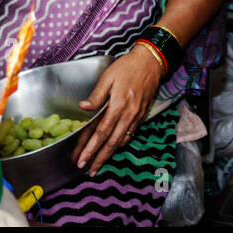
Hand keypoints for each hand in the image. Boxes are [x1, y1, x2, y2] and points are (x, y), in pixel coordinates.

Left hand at [71, 48, 161, 173]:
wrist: (151, 62)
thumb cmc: (127, 67)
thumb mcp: (108, 77)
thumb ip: (96, 95)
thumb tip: (83, 107)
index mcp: (117, 105)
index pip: (101, 132)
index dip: (90, 147)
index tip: (81, 159)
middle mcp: (128, 114)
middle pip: (111, 142)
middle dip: (98, 158)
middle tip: (88, 170)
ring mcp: (136, 116)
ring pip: (121, 141)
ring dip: (109, 154)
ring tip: (98, 164)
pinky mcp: (142, 115)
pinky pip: (130, 134)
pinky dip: (121, 143)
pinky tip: (114, 148)